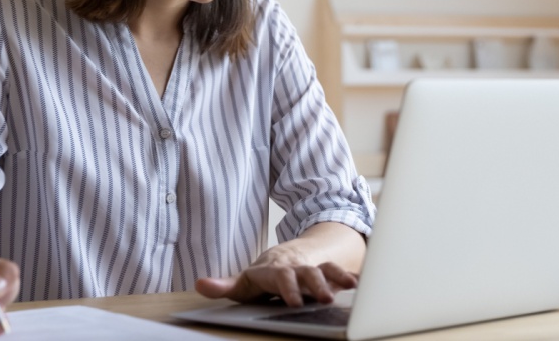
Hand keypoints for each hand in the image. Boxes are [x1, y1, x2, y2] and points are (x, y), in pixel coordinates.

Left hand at [195, 244, 358, 306]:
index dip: (288, 288)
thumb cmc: (264, 275)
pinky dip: (350, 276)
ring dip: (336, 278)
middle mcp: (295, 267)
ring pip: (325, 269)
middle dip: (316, 285)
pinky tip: (359, 284)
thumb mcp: (244, 282)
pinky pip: (339, 270)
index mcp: (275, 271)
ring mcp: (312, 268)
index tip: (295, 302)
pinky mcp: (326, 271)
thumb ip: (224, 286)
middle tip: (325, 300)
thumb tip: (200, 285)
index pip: (280, 277)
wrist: (286, 255)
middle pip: (307, 273)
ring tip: (347, 289)